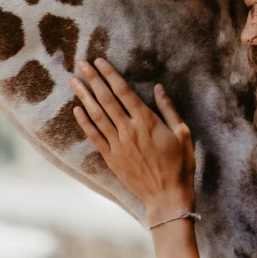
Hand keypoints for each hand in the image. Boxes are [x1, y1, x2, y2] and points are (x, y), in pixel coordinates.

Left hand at [70, 59, 195, 219]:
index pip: (123, 91)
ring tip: (73, 81)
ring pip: (97, 115)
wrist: (167, 196)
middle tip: (80, 64)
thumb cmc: (180, 164)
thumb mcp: (183, 133)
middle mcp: (129, 130)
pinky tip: (76, 109)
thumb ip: (168, 109)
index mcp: (147, 121)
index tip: (99, 61)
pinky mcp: (112, 158)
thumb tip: (158, 87)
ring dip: (84, 96)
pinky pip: (94, 136)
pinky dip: (84, 122)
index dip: (110, 74)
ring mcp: (118, 145)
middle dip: (92, 79)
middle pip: (106, 99)